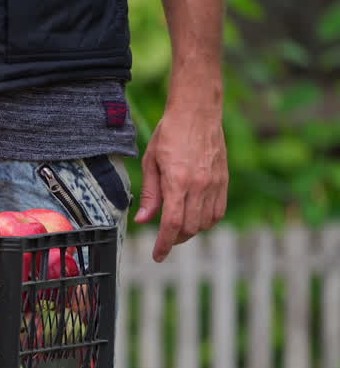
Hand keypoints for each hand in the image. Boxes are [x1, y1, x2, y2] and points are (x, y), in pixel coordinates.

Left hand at [134, 103, 227, 261]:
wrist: (198, 112)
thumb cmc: (170, 134)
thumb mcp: (150, 162)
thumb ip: (149, 194)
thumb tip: (144, 220)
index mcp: (178, 181)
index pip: (173, 223)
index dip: (164, 244)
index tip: (157, 255)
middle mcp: (200, 185)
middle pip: (190, 227)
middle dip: (175, 239)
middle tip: (164, 240)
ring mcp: (215, 183)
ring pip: (206, 223)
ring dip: (191, 231)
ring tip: (178, 228)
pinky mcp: (224, 179)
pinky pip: (219, 211)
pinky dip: (207, 221)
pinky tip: (195, 217)